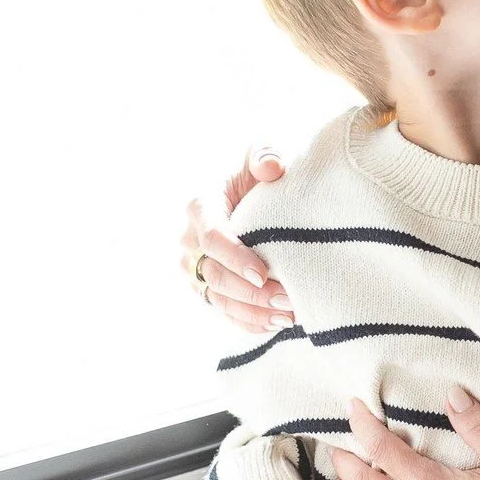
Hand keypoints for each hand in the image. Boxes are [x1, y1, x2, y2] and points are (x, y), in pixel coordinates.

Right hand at [181, 145, 295, 333]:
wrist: (255, 196)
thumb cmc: (258, 173)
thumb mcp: (262, 154)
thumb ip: (265, 155)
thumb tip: (271, 167)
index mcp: (201, 206)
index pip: (212, 237)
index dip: (235, 258)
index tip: (263, 273)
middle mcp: (190, 240)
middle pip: (215, 274)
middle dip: (251, 292)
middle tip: (288, 299)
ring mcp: (197, 268)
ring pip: (219, 298)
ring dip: (253, 311)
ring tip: (289, 316)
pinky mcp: (209, 288)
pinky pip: (225, 312)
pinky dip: (250, 322)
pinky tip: (277, 325)